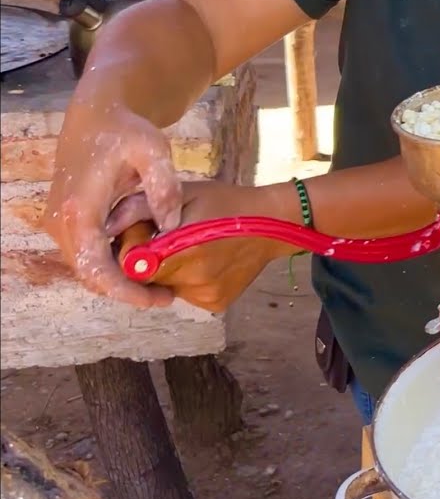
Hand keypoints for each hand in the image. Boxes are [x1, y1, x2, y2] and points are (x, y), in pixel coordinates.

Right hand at [43, 103, 183, 307]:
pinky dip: (110, 264)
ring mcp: (60, 222)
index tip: (158, 300)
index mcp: (80, 210)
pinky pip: (86, 253)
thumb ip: (164, 188)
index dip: (126, 291)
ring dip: (118, 279)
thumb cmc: (126, 130)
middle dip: (126, 290)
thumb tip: (172, 228)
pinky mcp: (66, 220)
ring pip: (86, 267)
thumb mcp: (153, 150)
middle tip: (166, 294)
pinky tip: (143, 260)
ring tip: (159, 281)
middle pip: (90, 275)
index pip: (97, 268)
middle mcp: (62, 221)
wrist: (96, 113)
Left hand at [106, 181, 296, 312]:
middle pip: (147, 278)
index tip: (148, 232)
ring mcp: (205, 296)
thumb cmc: (227, 202)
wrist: (274, 223)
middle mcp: (193, 281)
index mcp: (182, 251)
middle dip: (151, 258)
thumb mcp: (183, 194)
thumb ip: (140, 208)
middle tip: (172, 237)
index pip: (130, 265)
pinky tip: (208, 261)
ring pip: (166, 287)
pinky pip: (186, 293)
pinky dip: (188, 279)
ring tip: (194, 247)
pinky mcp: (215, 304)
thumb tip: (105, 227)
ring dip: (170, 269)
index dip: (133, 248)